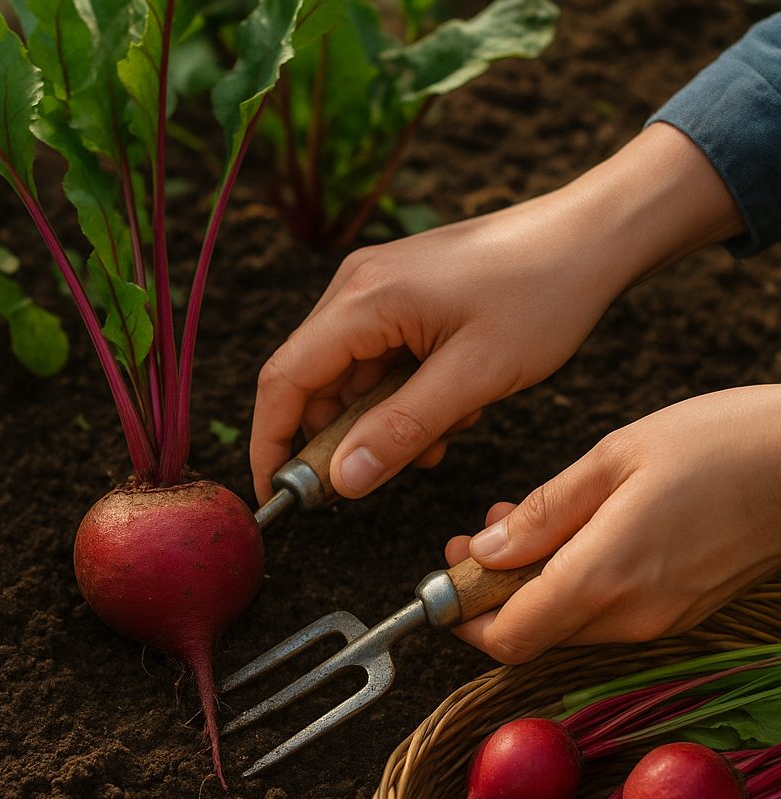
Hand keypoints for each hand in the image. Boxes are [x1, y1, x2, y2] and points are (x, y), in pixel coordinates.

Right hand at [250, 124, 745, 505]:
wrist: (593, 236)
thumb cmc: (542, 294)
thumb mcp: (474, 376)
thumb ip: (401, 430)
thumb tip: (341, 480)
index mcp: (362, 299)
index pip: (284, 381)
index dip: (272, 442)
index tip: (280, 494)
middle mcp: (355, 288)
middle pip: (313, 382)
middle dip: (341, 437)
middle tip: (382, 474)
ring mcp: (377, 289)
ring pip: (351, 379)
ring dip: (383, 421)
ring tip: (442, 434)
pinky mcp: (402, 296)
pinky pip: (380, 362)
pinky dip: (404, 397)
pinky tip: (451, 408)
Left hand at [444, 386, 780, 663]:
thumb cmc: (720, 445)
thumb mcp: (614, 459)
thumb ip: (544, 513)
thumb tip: (485, 551)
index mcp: (603, 578)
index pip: (508, 638)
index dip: (465, 617)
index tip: (450, 577)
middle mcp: (630, 616)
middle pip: (532, 633)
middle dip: (493, 593)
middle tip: (479, 538)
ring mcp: (660, 621)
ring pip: (566, 623)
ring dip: (531, 584)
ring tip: (523, 522)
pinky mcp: (680, 613)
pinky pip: (604, 612)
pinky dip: (572, 583)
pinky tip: (573, 534)